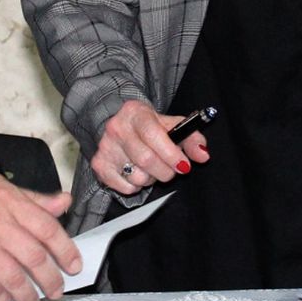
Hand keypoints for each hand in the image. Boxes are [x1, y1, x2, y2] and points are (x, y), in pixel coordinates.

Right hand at [0, 165, 81, 300]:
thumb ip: (32, 198)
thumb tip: (62, 202)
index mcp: (9, 202)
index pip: (48, 230)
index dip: (66, 251)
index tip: (74, 265)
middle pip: (36, 259)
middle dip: (51, 280)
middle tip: (57, 289)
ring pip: (15, 279)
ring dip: (29, 296)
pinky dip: (1, 300)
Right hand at [91, 100, 210, 194]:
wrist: (118, 123)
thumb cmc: (149, 126)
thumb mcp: (172, 125)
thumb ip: (192, 138)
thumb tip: (202, 155)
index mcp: (136, 113)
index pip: (153, 135)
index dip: (171, 154)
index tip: (184, 165)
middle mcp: (117, 128)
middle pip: (146, 160)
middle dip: (165, 171)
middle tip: (171, 169)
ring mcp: (105, 147)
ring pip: (136, 177)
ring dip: (150, 179)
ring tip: (150, 169)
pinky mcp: (99, 164)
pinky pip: (125, 187)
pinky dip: (136, 186)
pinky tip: (136, 173)